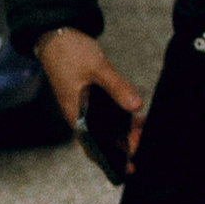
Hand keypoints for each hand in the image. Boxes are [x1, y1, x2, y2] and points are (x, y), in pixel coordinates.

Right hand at [35, 25, 141, 166]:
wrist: (56, 37)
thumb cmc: (71, 53)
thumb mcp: (97, 69)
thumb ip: (117, 88)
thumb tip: (136, 106)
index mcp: (77, 115)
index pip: (94, 147)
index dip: (112, 159)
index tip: (131, 166)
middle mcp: (80, 117)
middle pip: (104, 141)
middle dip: (125, 147)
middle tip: (148, 146)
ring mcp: (84, 110)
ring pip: (107, 131)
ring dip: (125, 135)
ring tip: (146, 134)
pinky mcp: (90, 101)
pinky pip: (107, 118)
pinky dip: (121, 122)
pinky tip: (137, 120)